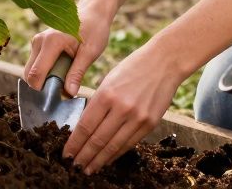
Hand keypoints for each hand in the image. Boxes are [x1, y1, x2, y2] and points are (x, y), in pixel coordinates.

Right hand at [24, 3, 109, 96]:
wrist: (92, 12)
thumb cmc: (94, 29)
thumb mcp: (90, 52)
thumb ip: (77, 72)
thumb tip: (69, 93)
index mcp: (51, 42)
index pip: (35, 74)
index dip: (43, 91)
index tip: (59, 97)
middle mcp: (39, 41)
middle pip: (30, 75)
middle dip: (43, 87)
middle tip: (64, 91)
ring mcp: (37, 42)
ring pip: (32, 71)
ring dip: (45, 80)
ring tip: (65, 82)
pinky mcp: (39, 45)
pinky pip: (36, 65)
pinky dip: (45, 74)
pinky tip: (62, 74)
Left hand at [62, 41, 185, 174]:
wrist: (164, 63)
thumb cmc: (133, 68)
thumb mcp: (108, 80)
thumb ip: (98, 103)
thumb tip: (85, 127)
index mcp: (106, 94)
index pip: (85, 126)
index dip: (74, 143)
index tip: (66, 154)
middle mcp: (121, 108)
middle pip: (97, 140)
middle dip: (84, 156)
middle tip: (75, 167)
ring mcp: (137, 118)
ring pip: (113, 146)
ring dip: (99, 160)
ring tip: (89, 169)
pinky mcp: (150, 124)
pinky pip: (129, 143)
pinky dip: (116, 154)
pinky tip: (108, 159)